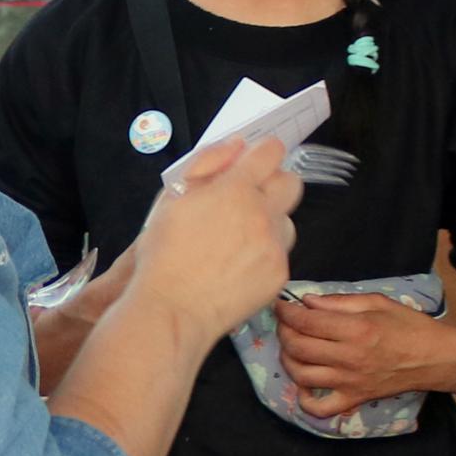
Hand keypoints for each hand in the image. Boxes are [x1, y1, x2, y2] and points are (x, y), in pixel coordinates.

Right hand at [121, 137, 300, 338]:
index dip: (262, 153)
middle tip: (247, 200)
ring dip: (269, 222)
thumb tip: (237, 145)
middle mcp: (262, 213)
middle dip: (273, 184)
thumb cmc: (164, 254)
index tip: (252, 163)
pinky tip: (237, 265)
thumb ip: (207, 163)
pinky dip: (264, 253)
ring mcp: (274, 245)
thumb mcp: (172, 198)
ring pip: (287, 220)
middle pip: (291, 182)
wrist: (172, 309)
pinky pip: (281, 252)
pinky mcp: (279, 273)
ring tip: (237, 240)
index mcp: (235, 189)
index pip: (271, 152)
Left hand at [275, 291, 455, 415]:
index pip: (307, 322)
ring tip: (291, 348)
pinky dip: (304, 399)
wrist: (437, 358)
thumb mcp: (378, 302)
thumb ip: (340, 302)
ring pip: (302, 375)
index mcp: (357, 330)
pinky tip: (304, 383)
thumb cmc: (410, 326)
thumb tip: (307, 302)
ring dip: (288, 360)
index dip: (286, 312)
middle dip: (284, 332)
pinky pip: (320, 408)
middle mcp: (350, 357)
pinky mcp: (354, 399)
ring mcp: (350, 382)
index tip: (280, 305)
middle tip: (285, 324)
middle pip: (298, 347)